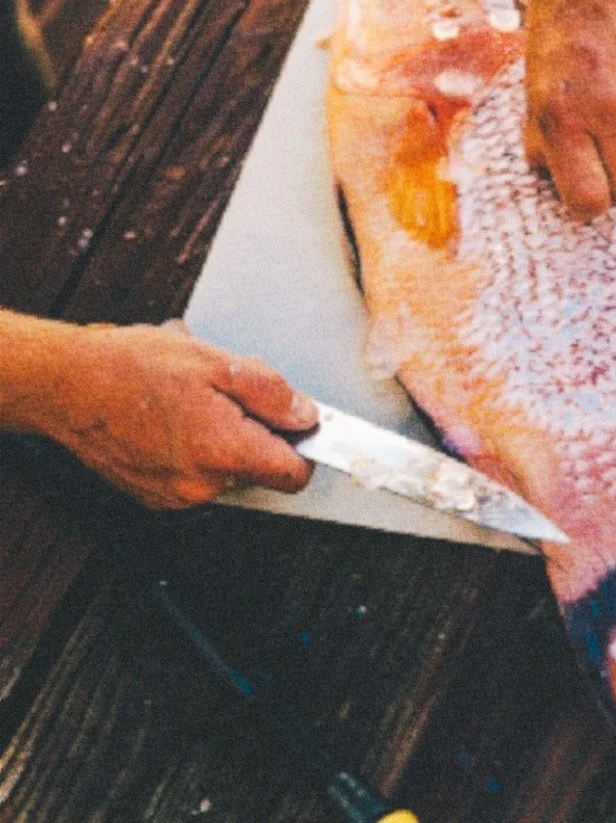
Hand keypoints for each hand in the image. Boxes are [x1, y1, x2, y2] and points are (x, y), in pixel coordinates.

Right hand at [40, 322, 317, 509]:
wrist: (68, 385)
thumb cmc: (134, 367)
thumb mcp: (216, 362)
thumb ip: (270, 393)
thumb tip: (307, 415)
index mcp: (225, 452)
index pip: (294, 474)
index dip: (305, 446)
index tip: (303, 425)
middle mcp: (203, 486)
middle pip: (260, 468)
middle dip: (255, 430)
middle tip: (228, 391)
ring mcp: (176, 496)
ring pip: (226, 469)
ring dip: (222, 436)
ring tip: (191, 397)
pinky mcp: (154, 495)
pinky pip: (195, 474)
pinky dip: (193, 447)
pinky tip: (170, 415)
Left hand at [524, 0, 615, 219]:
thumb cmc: (556, 29)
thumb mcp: (533, 87)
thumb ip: (543, 138)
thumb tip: (556, 178)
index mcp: (565, 117)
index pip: (589, 201)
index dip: (585, 205)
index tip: (580, 192)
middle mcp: (611, 113)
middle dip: (613, 187)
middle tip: (599, 164)